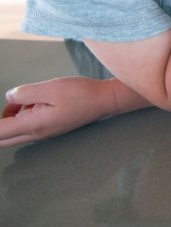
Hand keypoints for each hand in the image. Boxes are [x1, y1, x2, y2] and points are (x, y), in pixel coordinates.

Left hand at [0, 77, 119, 146]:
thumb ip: (24, 93)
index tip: (0, 110)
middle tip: (8, 106)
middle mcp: (37, 133)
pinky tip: (32, 101)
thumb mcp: (50, 88)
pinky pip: (26, 126)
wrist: (105, 100)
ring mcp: (44, 132)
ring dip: (9, 117)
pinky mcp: (50, 127)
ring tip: (22, 98)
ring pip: (13, 132)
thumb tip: (9, 97)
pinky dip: (21, 115)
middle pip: (2, 139)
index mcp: (34, 124)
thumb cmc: (81, 94)